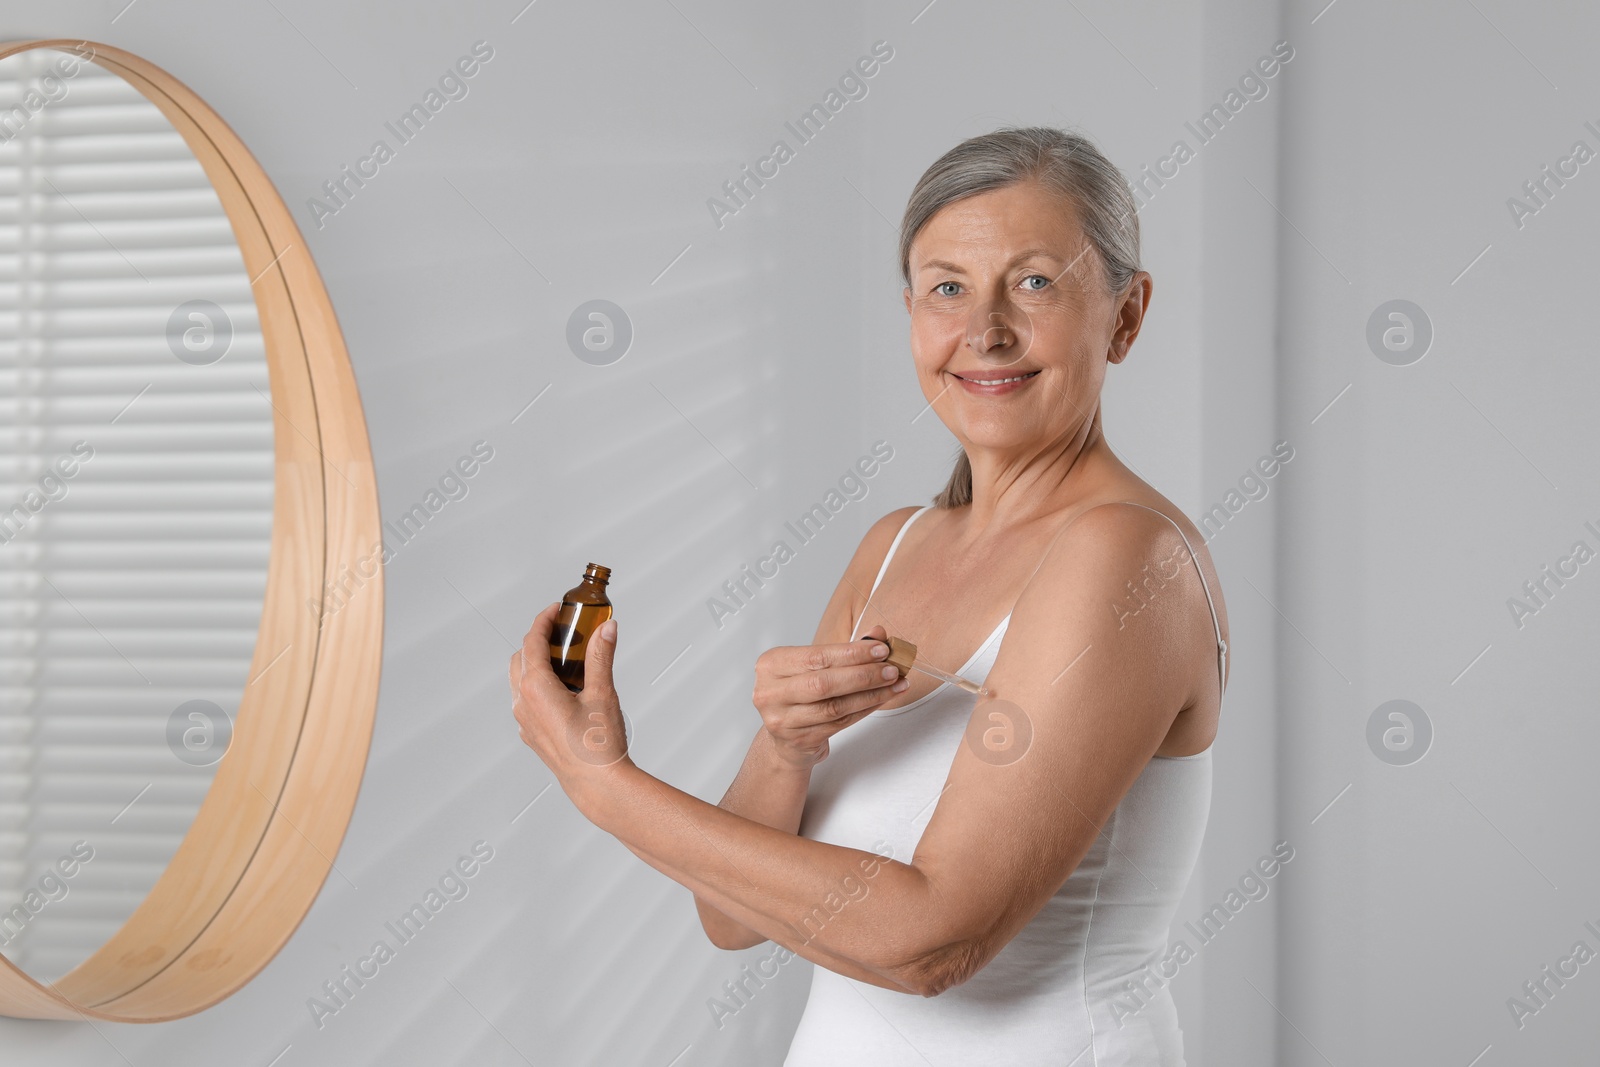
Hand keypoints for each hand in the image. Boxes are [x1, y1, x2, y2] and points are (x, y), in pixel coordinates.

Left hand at [510, 602, 632, 793]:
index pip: (532, 641)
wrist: (597, 785)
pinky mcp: (532, 734)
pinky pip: (525, 700)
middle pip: (521, 657)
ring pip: (520, 679)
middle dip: (539, 640)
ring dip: (536, 663)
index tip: (557, 610)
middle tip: (564, 632)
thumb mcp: (602, 692)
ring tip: (566, 659)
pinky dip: (537, 685)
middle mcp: (523, 703)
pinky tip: (564, 689)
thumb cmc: (598, 746)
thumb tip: (606, 629)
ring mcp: (524, 721)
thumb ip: (600, 656)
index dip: (544, 620)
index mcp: (536, 688)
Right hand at [751, 624, 910, 768]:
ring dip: (871, 695)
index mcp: (772, 665)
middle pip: (824, 683)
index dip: (852, 653)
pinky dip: (865, 710)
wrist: (786, 737)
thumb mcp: (816, 666)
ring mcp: (782, 720)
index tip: (881, 649)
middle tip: (892, 669)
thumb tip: (879, 634)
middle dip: (864, 675)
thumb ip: (845, 649)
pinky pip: (840, 724)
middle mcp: (771, 692)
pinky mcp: (799, 740)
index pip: (817, 656)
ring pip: (835, 706)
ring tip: (895, 685)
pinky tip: (880, 700)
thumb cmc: (802, 693)